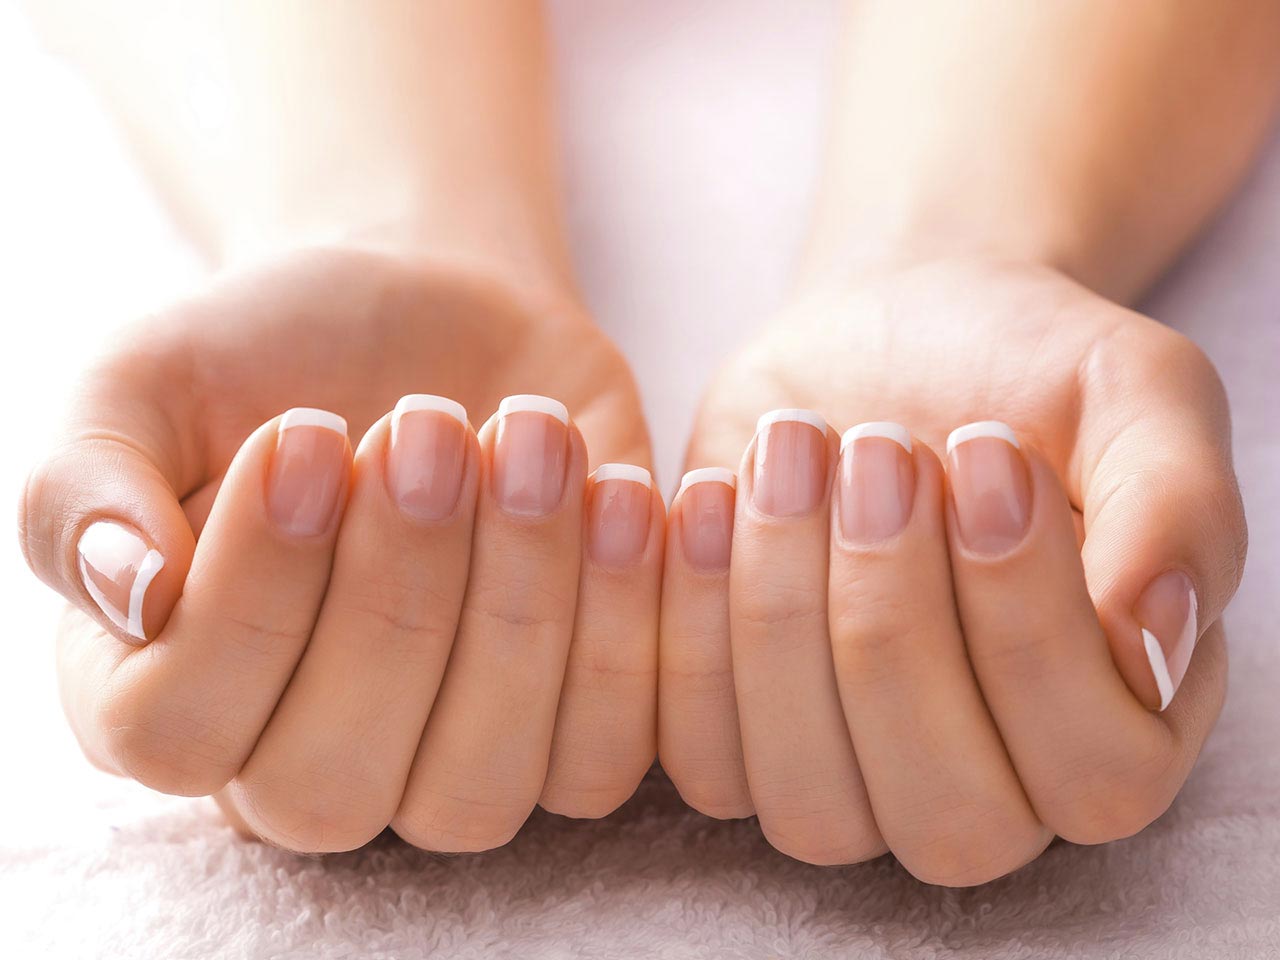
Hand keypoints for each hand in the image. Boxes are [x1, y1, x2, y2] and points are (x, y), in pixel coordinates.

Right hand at [19, 244, 662, 851]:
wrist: (429, 317)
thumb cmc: (279, 355)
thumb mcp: (147, 382)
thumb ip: (86, 486)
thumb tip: (134, 591)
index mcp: (166, 695)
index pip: (178, 731)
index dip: (249, 596)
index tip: (305, 434)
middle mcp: (299, 762)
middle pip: (335, 781)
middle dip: (396, 596)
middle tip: (426, 425)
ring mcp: (441, 765)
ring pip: (479, 787)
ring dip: (519, 606)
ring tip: (530, 437)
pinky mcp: (566, 730)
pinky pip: (604, 753)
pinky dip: (627, 624)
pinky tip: (618, 488)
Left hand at [659, 257, 1244, 883]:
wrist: (891, 333)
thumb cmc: (1027, 374)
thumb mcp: (1135, 394)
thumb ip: (1177, 509)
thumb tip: (1155, 638)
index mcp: (1116, 728)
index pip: (1092, 767)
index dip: (1027, 622)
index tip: (987, 448)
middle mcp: (986, 788)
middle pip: (943, 810)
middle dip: (892, 615)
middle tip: (878, 446)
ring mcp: (848, 778)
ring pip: (808, 798)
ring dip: (783, 613)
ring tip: (795, 448)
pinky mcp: (733, 732)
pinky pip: (692, 751)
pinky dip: (684, 621)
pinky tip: (710, 491)